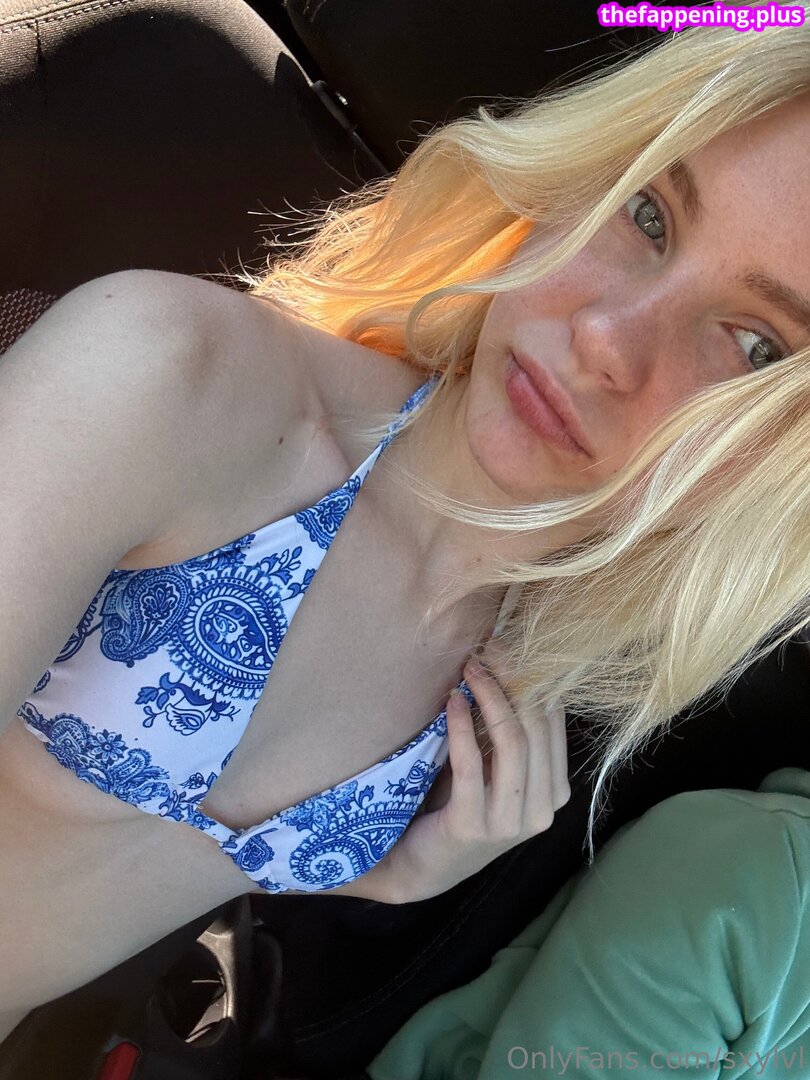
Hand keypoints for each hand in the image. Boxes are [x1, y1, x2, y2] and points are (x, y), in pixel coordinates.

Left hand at [364, 642, 571, 903]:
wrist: (419, 865)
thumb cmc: (456, 805)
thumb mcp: (492, 767)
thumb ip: (506, 733)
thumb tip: (505, 666)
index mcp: (554, 792)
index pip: (554, 725)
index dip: (534, 680)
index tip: (509, 646)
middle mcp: (542, 810)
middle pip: (536, 729)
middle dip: (514, 681)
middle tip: (489, 647)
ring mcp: (510, 822)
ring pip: (512, 743)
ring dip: (490, 697)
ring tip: (470, 668)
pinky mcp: (473, 826)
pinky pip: (471, 764)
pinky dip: (462, 727)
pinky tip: (452, 702)